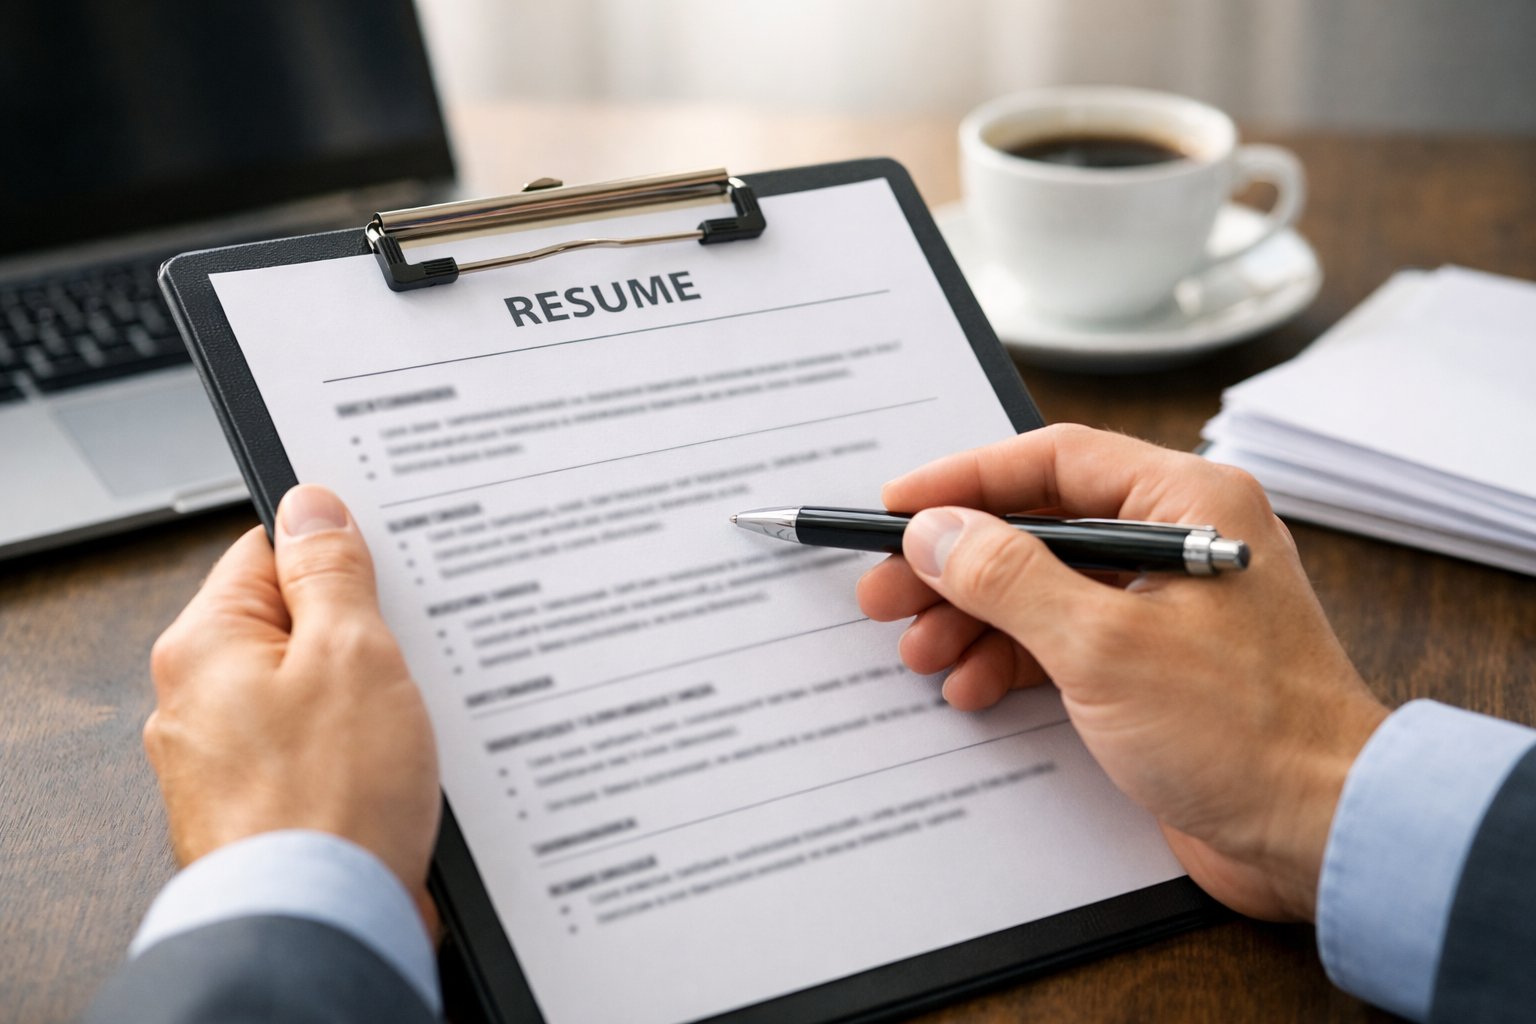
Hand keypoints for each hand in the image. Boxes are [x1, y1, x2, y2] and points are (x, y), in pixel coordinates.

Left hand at [146, 485, 439, 926]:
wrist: (324, 925)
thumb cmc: (329, 802)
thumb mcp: (351, 653)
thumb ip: (331, 573)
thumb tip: (311, 506)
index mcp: (205, 647)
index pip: (269, 555)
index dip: (337, 553)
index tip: (387, 562)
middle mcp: (202, 702)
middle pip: (295, 625)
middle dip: (362, 630)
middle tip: (412, 645)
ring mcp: (233, 761)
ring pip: (315, 692)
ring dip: (369, 695)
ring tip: (413, 713)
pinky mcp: (270, 806)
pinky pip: (323, 749)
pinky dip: (364, 748)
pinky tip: (403, 760)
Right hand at [856, 424, 1387, 920]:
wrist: (1321, 832)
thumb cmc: (1245, 731)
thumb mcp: (1103, 645)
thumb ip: (1009, 579)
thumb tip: (936, 532)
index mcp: (1187, 503)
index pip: (1053, 460)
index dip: (965, 481)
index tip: (898, 508)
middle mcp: (1178, 540)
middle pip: (1038, 528)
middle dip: (957, 564)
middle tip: (887, 591)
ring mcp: (1166, 606)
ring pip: (1043, 589)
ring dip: (974, 619)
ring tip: (919, 652)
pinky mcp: (1155, 666)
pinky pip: (1064, 641)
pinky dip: (1011, 660)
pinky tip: (970, 686)